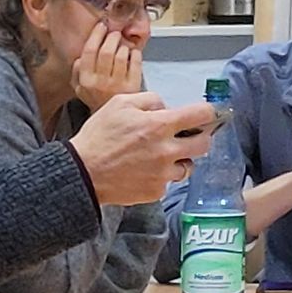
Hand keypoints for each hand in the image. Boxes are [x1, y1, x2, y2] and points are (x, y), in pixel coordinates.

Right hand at [70, 91, 217, 206]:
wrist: (81, 173)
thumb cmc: (98, 137)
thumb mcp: (119, 104)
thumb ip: (149, 100)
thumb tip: (166, 107)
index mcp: (160, 126)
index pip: (202, 115)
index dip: (210, 112)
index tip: (210, 114)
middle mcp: (167, 151)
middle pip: (204, 144)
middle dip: (199, 138)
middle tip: (187, 137)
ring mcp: (163, 175)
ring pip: (188, 167)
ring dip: (180, 160)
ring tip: (160, 158)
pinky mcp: (155, 192)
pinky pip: (168, 183)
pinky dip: (160, 177)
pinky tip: (143, 172)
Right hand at [71, 27, 145, 111]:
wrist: (114, 122)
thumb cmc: (98, 101)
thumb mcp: (80, 90)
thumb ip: (77, 73)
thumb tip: (79, 57)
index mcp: (85, 80)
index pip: (89, 51)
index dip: (96, 35)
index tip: (101, 27)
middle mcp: (100, 82)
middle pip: (106, 50)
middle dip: (112, 37)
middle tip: (115, 33)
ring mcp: (117, 84)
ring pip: (121, 54)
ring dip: (123, 45)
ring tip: (123, 45)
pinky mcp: (133, 86)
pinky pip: (135, 62)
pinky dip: (135, 54)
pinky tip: (133, 54)